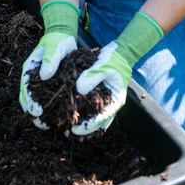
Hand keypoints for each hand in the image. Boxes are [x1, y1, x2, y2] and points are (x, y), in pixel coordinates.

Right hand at [19, 0, 78, 126]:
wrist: (63, 36)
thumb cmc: (58, 40)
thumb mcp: (55, 47)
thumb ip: (50, 59)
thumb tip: (44, 76)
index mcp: (30, 67)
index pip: (25, 87)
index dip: (29, 100)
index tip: (36, 111)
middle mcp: (32, 76)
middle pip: (27, 96)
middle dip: (31, 110)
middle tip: (40, 123)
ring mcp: (40, 80)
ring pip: (35, 98)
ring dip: (38, 111)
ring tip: (45, 125)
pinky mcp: (49, 83)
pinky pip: (45, 96)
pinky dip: (48, 106)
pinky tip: (55, 116)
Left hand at [71, 11, 163, 135]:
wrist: (119, 53)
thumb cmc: (113, 59)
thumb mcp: (103, 65)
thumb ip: (93, 76)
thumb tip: (79, 90)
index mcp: (116, 99)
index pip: (102, 118)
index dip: (89, 126)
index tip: (75, 130)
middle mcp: (111, 104)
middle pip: (98, 122)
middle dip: (84, 129)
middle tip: (68, 132)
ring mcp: (105, 101)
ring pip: (94, 118)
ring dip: (82, 123)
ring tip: (66, 127)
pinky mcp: (98, 96)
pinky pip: (90, 109)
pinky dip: (81, 113)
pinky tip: (69, 115)